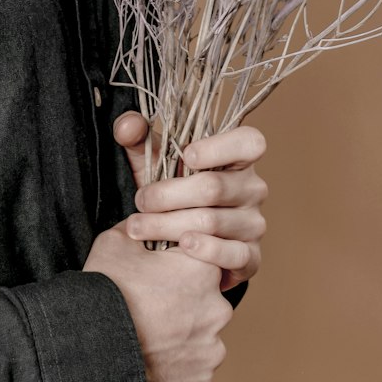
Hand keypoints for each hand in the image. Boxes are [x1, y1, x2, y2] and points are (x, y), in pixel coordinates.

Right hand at [83, 218, 232, 381]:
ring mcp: (211, 349)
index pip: (202, 262)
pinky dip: (177, 366)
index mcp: (203, 270)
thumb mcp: (116, 242)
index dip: (178, 267)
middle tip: (151, 308)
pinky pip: (193, 369)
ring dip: (182, 336)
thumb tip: (145, 224)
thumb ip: (140, 228)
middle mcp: (218, 309)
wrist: (92, 349)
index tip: (159, 275)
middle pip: (205, 301)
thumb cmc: (105, 291)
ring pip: (201, 337)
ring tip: (149, 337)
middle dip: (183, 304)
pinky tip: (152, 359)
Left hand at [112, 112, 267, 293]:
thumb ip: (137, 137)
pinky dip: (205, 250)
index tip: (186, 155)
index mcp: (237, 158)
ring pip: (212, 222)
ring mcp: (254, 223)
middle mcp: (252, 189)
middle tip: (140, 201)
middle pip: (214, 187)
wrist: (178, 241)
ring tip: (138, 227)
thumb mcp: (154, 161)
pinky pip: (233, 254)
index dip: (220, 147)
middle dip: (168, 195)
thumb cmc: (172, 191)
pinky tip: (182, 246)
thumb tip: (127, 125)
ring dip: (168, 225)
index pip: (250, 142)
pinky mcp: (251, 256)